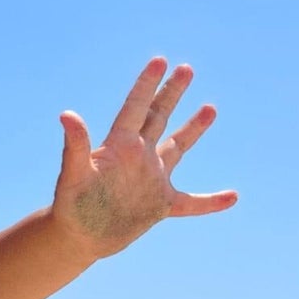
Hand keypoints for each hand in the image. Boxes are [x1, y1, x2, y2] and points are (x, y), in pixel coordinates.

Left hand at [51, 57, 236, 259]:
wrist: (77, 237)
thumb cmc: (70, 206)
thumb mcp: (73, 175)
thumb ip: (74, 146)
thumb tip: (66, 115)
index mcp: (119, 146)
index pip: (136, 108)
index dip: (147, 85)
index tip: (160, 60)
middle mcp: (138, 157)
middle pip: (158, 117)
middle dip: (171, 93)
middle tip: (186, 68)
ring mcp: (151, 179)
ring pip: (177, 148)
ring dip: (193, 129)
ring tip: (210, 108)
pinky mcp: (159, 205)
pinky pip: (191, 203)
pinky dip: (210, 202)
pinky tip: (232, 197)